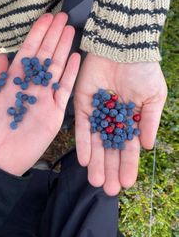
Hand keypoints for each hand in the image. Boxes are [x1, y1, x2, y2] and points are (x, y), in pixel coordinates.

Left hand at [0, 13, 79, 175]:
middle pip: (45, 56)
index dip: (36, 35)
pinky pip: (65, 89)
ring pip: (56, 68)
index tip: (45, 19)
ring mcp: (45, 98)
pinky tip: (75, 57)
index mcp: (14, 82)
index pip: (28, 53)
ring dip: (63, 49)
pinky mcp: (56, 112)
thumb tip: (1, 56)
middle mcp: (32, 86)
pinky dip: (71, 74)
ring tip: (70, 30)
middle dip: (53, 36)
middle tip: (62, 16)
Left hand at [74, 53, 166, 194]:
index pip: (128, 147)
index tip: (126, 184)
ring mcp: (97, 112)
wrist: (123, 48)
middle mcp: (112, 119)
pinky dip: (83, 143)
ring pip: (95, 142)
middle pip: (110, 149)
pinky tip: (84, 160)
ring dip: (95, 161)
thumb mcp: (154, 97)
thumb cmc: (142, 70)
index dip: (128, 165)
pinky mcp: (82, 104)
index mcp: (129, 118)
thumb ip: (149, 121)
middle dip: (109, 169)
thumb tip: (148, 147)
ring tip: (94, 181)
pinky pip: (82, 127)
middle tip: (107, 189)